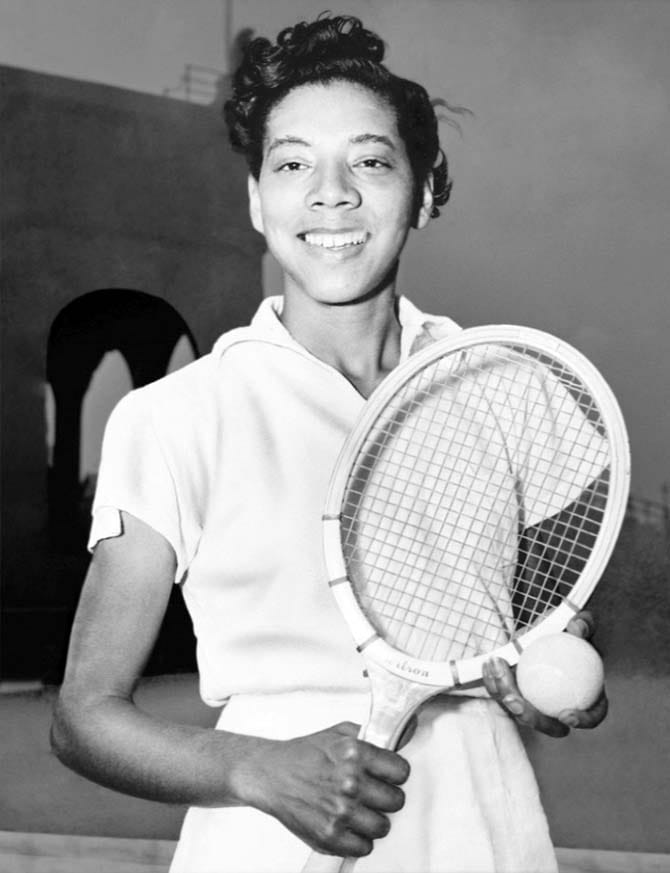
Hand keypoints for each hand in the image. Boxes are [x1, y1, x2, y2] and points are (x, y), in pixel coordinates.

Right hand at [242, 722, 409, 856]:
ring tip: (360, 809)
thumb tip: (407, 731)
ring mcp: (339, 812)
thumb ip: (374, 734)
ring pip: (383, 827)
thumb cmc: (306, 753)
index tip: (388, 775)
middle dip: (387, 797)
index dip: (396, 773)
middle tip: (373, 793)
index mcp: (355, 754)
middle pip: (396, 801)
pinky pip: (364, 847)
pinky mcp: (329, 836)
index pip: (401, 771)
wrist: (271, 774)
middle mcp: (349, 783)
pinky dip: (358, 838)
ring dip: (374, 819)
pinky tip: (348, 824)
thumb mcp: (340, 732)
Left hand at [482, 610, 607, 737]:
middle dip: (529, 717)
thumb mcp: (578, 624)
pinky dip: (494, 681)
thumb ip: (582, 624)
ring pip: (519, 711)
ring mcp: (537, 706)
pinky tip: (489, 662)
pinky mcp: (517, 697)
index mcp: (586, 697)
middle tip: (514, 699)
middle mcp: (561, 709)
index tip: (566, 714)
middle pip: (548, 724)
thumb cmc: (568, 632)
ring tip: (497, 669)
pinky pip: (503, 694)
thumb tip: (577, 626)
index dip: (583, 721)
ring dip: (504, 693)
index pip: (591, 716)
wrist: (547, 633)